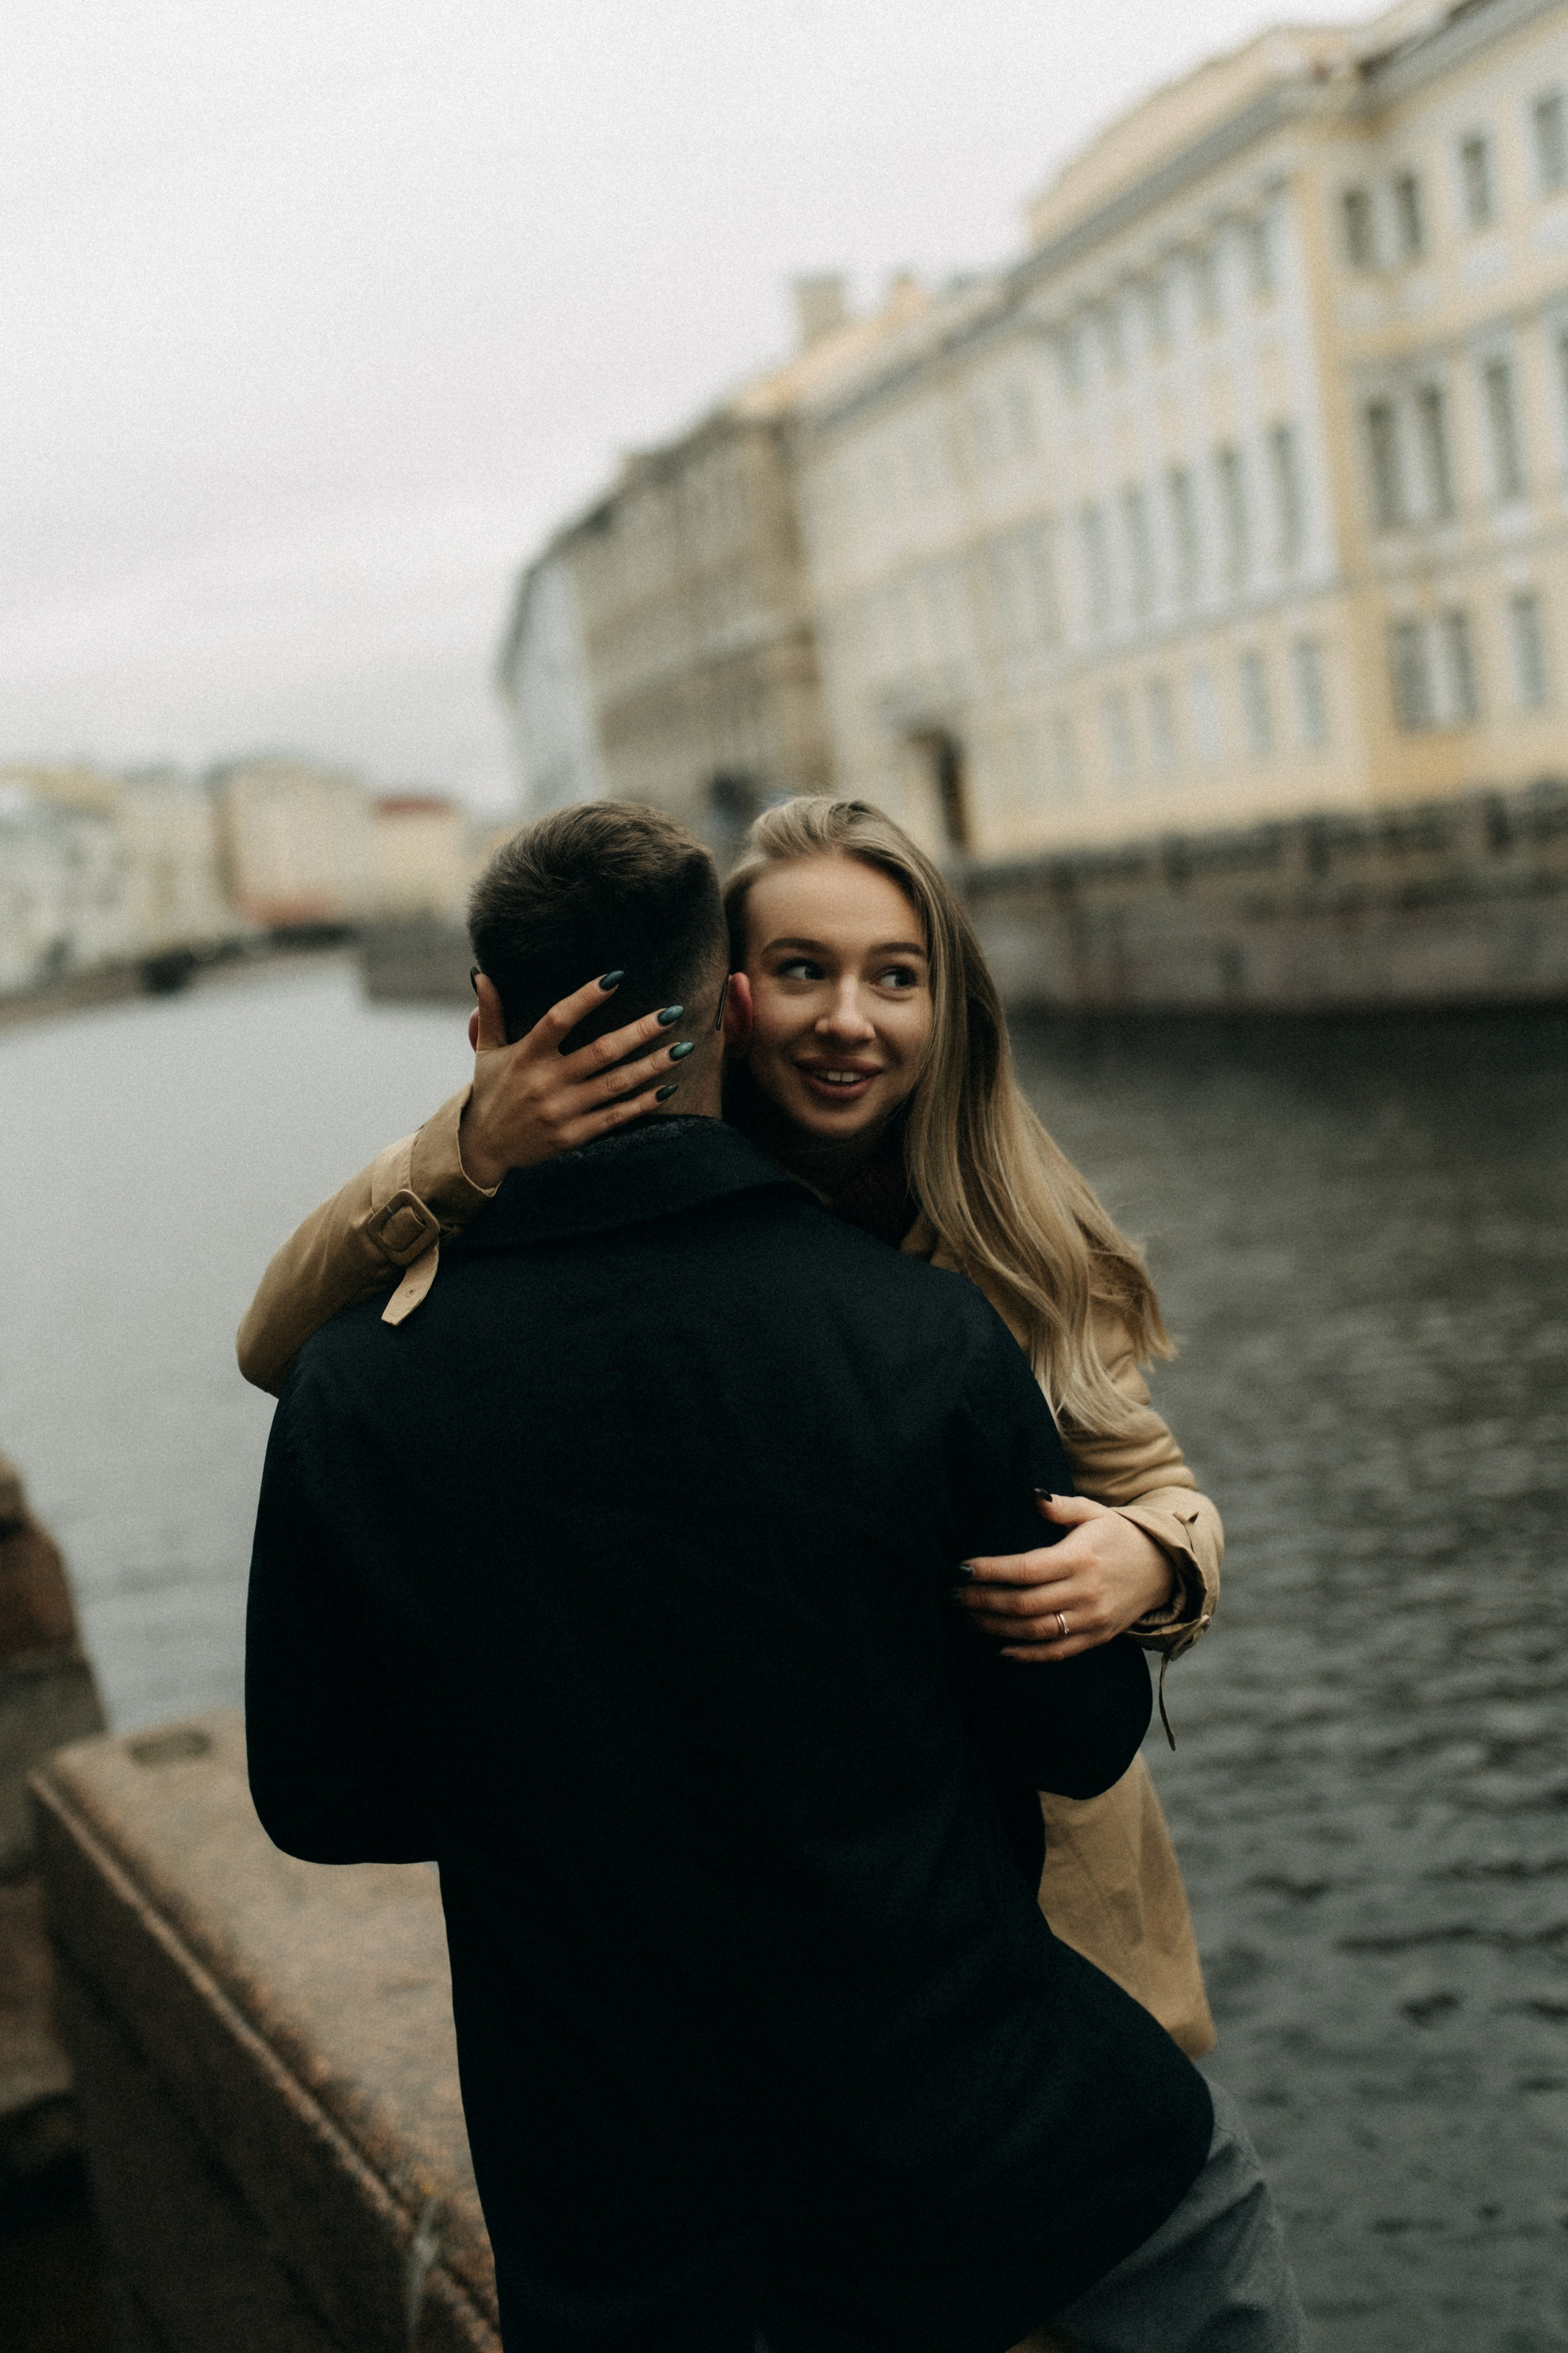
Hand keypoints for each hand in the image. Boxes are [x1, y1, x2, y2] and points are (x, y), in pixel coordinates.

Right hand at [458, 972, 698, 1188]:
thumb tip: (482, 973)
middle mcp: (546, 1082)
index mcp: (526, 1055)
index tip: (616, 977)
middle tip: (672, 1013)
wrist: (484, 1148)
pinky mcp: (574, 1135)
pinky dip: (644, 1103)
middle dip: (641, 1031)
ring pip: (617, 1083)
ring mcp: (563, 1111)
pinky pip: (616, 1116)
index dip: (586, 998)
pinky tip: (668, 1088)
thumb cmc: (490, 1092)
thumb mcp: (486, 1051)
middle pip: (601, 1051)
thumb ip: (490, 1013)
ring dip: (653, 1065)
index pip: (558, 1019)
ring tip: (683, 1048)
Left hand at [953, 1493, 1175, 1661]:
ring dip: (996, 1628)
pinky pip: (1057, 1652)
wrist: (1164, 1568)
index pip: (1026, 1568)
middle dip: (983, 1602)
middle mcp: (1085, 1591)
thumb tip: (1032, 1496)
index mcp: (1080, 1557)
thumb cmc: (1119, 1535)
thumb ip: (1061, 1505)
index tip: (961, 1570)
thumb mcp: (1094, 1512)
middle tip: (953, 1596)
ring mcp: (1091, 1619)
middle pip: (1024, 1603)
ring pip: (1035, 1631)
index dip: (991, 1572)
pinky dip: (1027, 1655)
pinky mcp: (1097, 1637)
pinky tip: (999, 1649)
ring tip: (968, 1618)